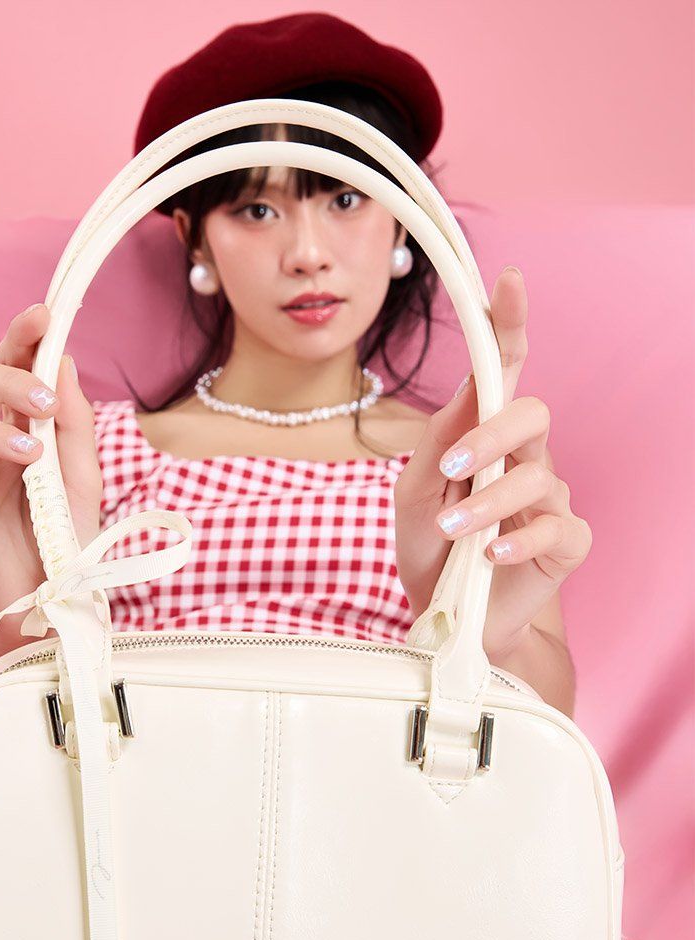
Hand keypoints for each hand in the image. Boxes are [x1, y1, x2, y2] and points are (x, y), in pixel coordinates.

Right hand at [0, 304, 101, 629]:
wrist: (44, 605)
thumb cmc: (61, 541)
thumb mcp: (81, 481)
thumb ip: (74, 423)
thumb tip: (63, 360)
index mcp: (20, 425)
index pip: (14, 367)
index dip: (23, 336)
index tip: (44, 315)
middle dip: (8, 379)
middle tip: (42, 404)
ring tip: (26, 455)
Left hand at [393, 267, 591, 660]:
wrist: (443, 617)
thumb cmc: (429, 547)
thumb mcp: (414, 492)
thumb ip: (437, 441)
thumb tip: (467, 389)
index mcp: (485, 437)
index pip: (503, 371)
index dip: (509, 325)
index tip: (507, 281)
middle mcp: (524, 459)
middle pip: (531, 413)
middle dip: (493, 434)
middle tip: (452, 467)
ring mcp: (547, 499)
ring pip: (536, 476)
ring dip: (485, 503)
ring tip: (451, 530)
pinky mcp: (565, 543)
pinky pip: (554, 527)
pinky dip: (516, 541)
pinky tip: (490, 557)